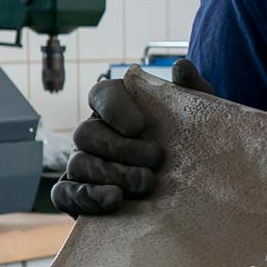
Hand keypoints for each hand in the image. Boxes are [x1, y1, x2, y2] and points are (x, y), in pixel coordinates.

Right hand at [49, 60, 210, 215]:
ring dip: (113, 174)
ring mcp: (84, 164)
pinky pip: (65, 194)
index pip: (101, 94)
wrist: (198, 190)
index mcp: (118, 107)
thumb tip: (181, 67)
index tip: (140, 125)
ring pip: (78, 164)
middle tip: (156, 159)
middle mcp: (95, 133)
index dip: (114, 107)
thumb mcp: (200, 118)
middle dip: (120, 148)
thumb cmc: (193, 146)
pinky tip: (114, 200)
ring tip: (147, 183)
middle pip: (86, 133)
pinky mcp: (79, 196)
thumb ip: (193, 90)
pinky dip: (86, 197)